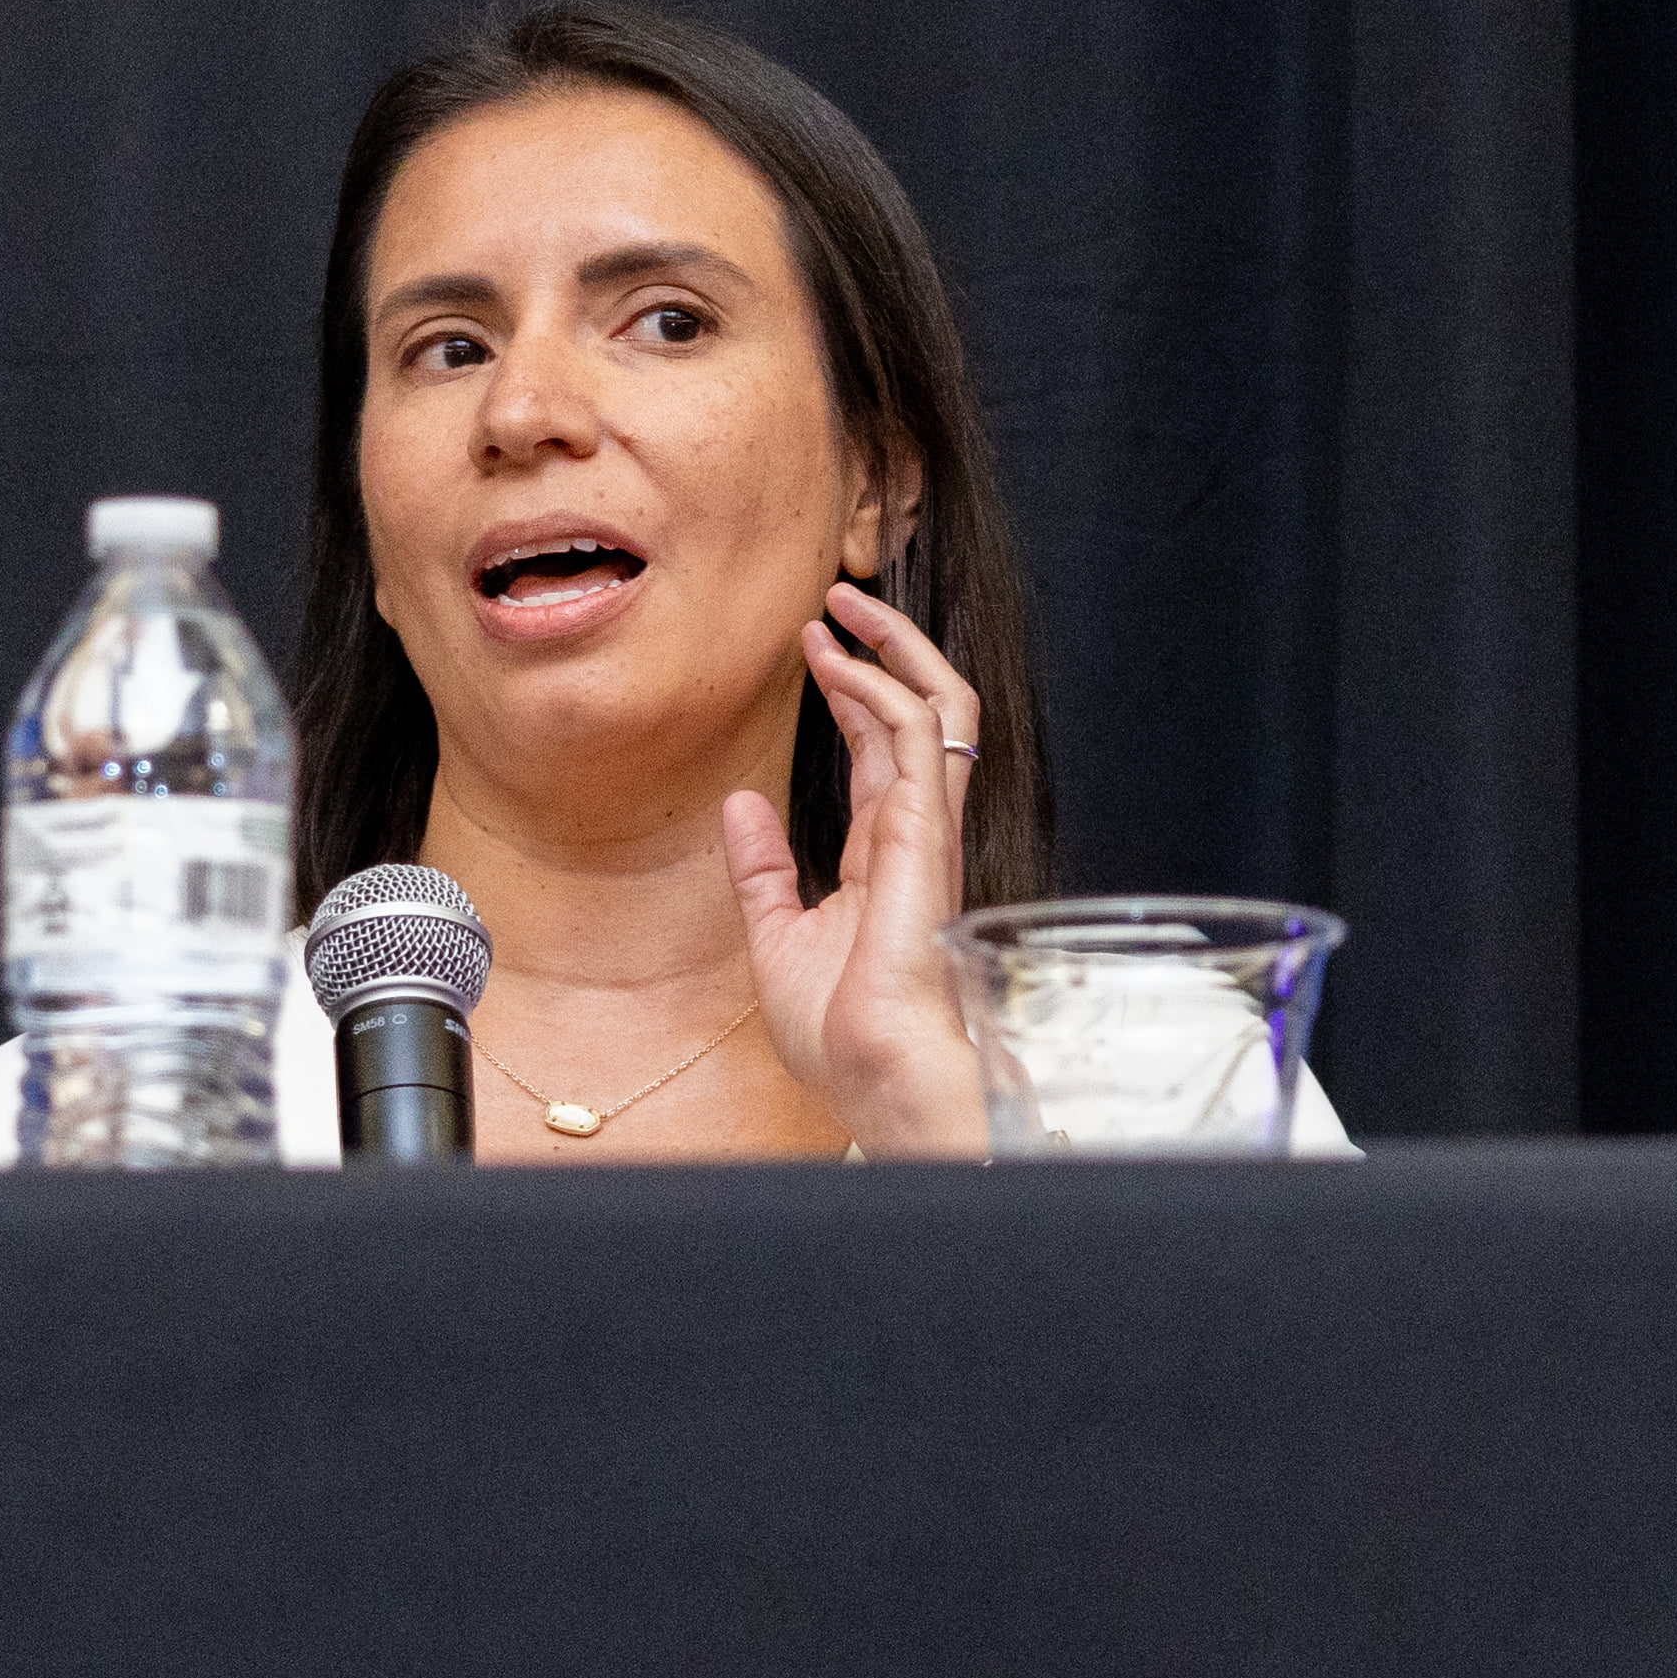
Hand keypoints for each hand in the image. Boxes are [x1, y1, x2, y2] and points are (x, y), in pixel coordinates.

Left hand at [723, 581, 996, 1160]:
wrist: (873, 1075)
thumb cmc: (840, 1032)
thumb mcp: (777, 936)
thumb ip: (761, 868)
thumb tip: (738, 803)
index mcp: (884, 857)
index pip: (881, 751)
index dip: (854, 693)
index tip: (815, 647)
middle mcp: (912, 834)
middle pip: (914, 716)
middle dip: (880, 650)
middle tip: (835, 602)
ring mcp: (926, 831)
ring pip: (937, 709)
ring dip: (893, 648)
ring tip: (845, 606)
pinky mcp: (925, 833)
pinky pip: (917, 737)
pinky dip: (881, 689)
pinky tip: (840, 664)